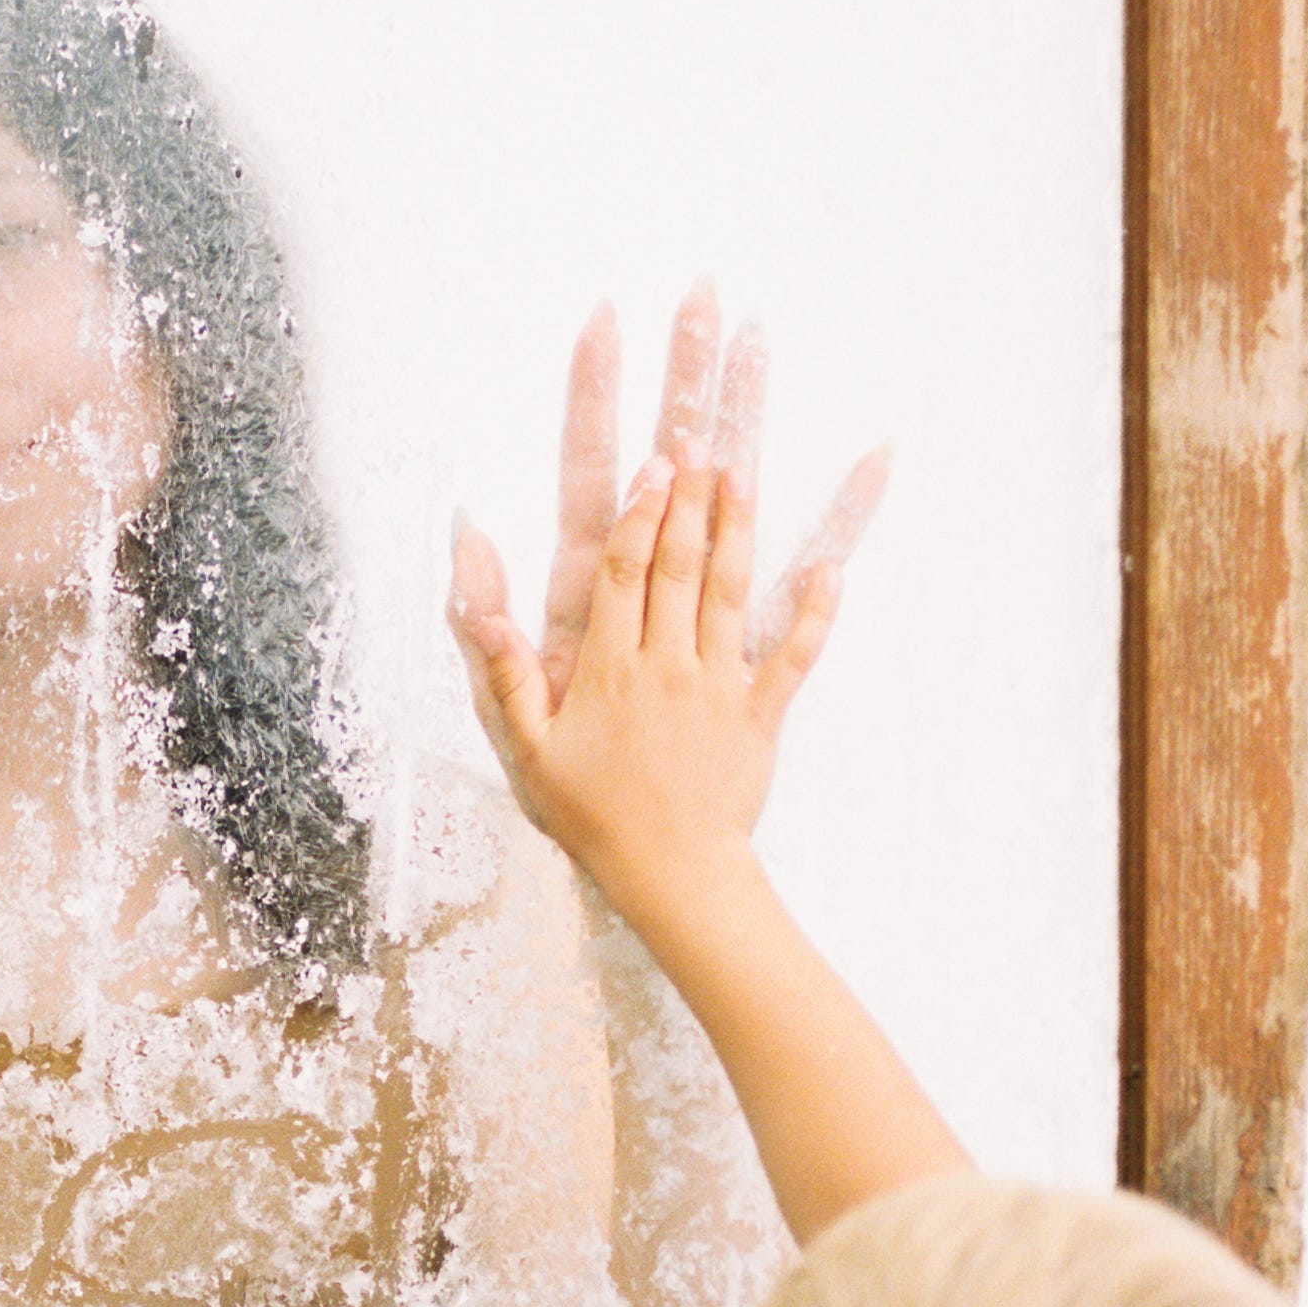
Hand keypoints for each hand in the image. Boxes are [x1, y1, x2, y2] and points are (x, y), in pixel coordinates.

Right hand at [449, 283, 884, 916]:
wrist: (670, 877)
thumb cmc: (589, 816)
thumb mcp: (525, 749)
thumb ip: (503, 671)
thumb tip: (476, 606)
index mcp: (609, 669)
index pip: (626, 573)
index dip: (640, 513)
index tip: (656, 461)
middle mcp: (667, 664)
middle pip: (679, 564)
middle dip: (691, 493)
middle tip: (704, 429)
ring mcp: (719, 685)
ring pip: (731, 591)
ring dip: (739, 526)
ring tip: (746, 465)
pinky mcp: (761, 714)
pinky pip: (793, 655)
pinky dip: (816, 610)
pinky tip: (832, 564)